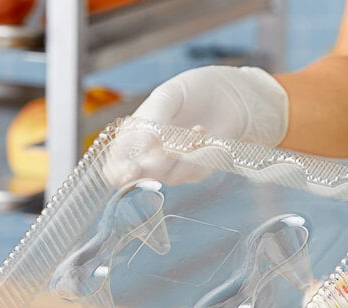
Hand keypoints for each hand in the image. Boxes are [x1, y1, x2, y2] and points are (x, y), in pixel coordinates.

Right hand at [104, 65, 288, 185]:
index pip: (116, 164)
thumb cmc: (195, 90)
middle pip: (141, 177)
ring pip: (169, 176)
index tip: (131, 171)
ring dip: (184, 153)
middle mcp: (149, 154)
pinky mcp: (194, 171)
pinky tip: (204, 133)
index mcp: (133, 134)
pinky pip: (192, 174)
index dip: (120, 172)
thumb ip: (152, 120)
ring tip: (197, 128)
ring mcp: (172, 165)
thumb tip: (142, 145)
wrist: (231, 95)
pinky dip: (200, 154)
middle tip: (169, 147)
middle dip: (155, 166)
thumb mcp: (169, 96)